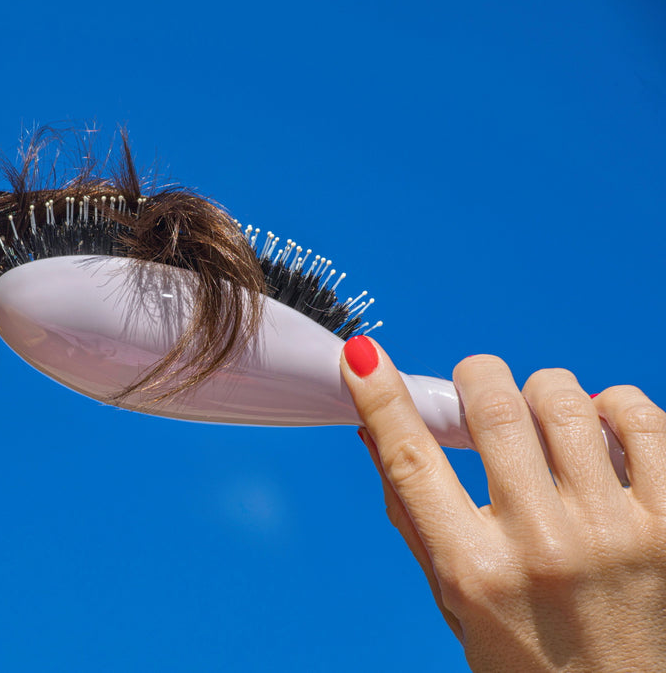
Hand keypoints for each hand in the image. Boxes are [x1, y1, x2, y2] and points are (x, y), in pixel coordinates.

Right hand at [340, 337, 665, 670]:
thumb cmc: (529, 658)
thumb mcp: (454, 601)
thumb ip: (413, 517)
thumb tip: (373, 435)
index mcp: (475, 572)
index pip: (412, 460)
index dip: (381, 397)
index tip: (363, 357)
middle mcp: (542, 547)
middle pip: (493, 410)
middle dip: (476, 378)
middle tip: (477, 388)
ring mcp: (613, 533)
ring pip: (565, 402)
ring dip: (542, 392)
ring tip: (544, 417)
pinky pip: (642, 422)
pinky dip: (615, 406)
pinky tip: (601, 428)